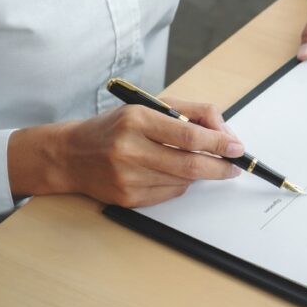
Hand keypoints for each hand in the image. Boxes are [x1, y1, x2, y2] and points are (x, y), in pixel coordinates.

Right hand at [8, 99, 244, 207]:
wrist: (69, 155)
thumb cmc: (115, 128)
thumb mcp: (149, 107)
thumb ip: (191, 113)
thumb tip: (225, 134)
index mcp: (136, 120)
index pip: (187, 134)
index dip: (217, 143)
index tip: (236, 147)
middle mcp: (129, 149)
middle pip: (189, 164)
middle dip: (219, 167)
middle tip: (234, 166)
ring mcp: (127, 177)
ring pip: (183, 180)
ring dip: (199, 174)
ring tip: (198, 163)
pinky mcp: (127, 198)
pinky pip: (170, 194)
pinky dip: (180, 184)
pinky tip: (169, 173)